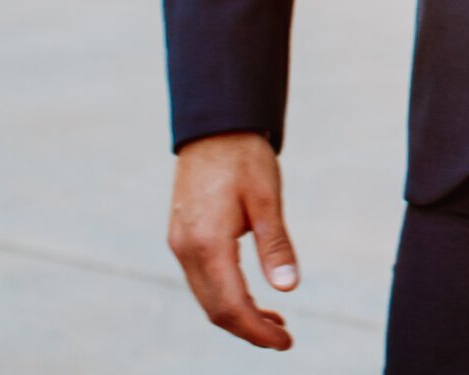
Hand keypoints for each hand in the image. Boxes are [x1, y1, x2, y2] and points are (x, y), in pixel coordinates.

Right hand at [167, 130, 298, 349]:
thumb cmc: (244, 158)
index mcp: (207, 244)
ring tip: (274, 320)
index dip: (257, 330)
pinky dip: (225, 294)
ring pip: (207, 296)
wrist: (214, 126)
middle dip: (249, 329)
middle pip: (215, 309)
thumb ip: (275, 245)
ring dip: (237, 314)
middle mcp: (186, 250)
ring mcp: (180, 244)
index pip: (231, 306)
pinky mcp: (182, 236)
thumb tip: (288, 288)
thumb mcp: (268, 199)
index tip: (284, 342)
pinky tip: (250, 294)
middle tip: (283, 337)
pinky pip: (201, 279)